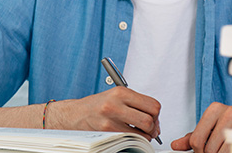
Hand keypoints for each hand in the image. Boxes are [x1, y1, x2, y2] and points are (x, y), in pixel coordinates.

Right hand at [46, 87, 160, 140]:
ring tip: (140, 133)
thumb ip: (135, 103)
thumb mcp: (116, 96)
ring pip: (141, 131)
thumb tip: (155, 118)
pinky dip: (134, 139)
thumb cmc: (97, 106)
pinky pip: (130, 139)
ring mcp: (111, 119)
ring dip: (145, 135)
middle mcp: (116, 103)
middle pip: (149, 118)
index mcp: (121, 92)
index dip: (157, 114)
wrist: (75, 114)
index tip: (154, 118)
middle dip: (153, 127)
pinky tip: (130, 136)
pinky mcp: (106, 131)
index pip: (152, 104)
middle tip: (150, 129)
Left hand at [171, 102, 231, 152]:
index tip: (203, 150)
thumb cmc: (228, 126)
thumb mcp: (208, 130)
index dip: (198, 151)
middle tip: (215, 150)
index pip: (196, 140)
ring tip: (223, 148)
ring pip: (221, 152)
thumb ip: (192, 137)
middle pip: (208, 149)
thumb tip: (175, 145)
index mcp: (214, 108)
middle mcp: (229, 112)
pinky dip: (230, 152)